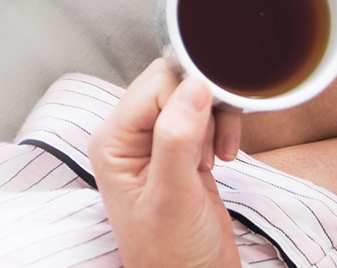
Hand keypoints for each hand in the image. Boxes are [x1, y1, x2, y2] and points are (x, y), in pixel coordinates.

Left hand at [90, 59, 243, 267]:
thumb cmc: (171, 254)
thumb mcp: (173, 196)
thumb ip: (178, 138)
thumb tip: (193, 86)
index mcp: (113, 141)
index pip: (154, 85)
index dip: (188, 95)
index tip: (210, 122)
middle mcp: (130, 138)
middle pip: (172, 85)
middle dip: (203, 106)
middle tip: (213, 143)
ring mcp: (157, 145)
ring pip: (192, 98)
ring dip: (215, 120)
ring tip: (216, 156)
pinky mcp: (183, 154)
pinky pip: (204, 120)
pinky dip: (221, 131)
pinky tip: (222, 158)